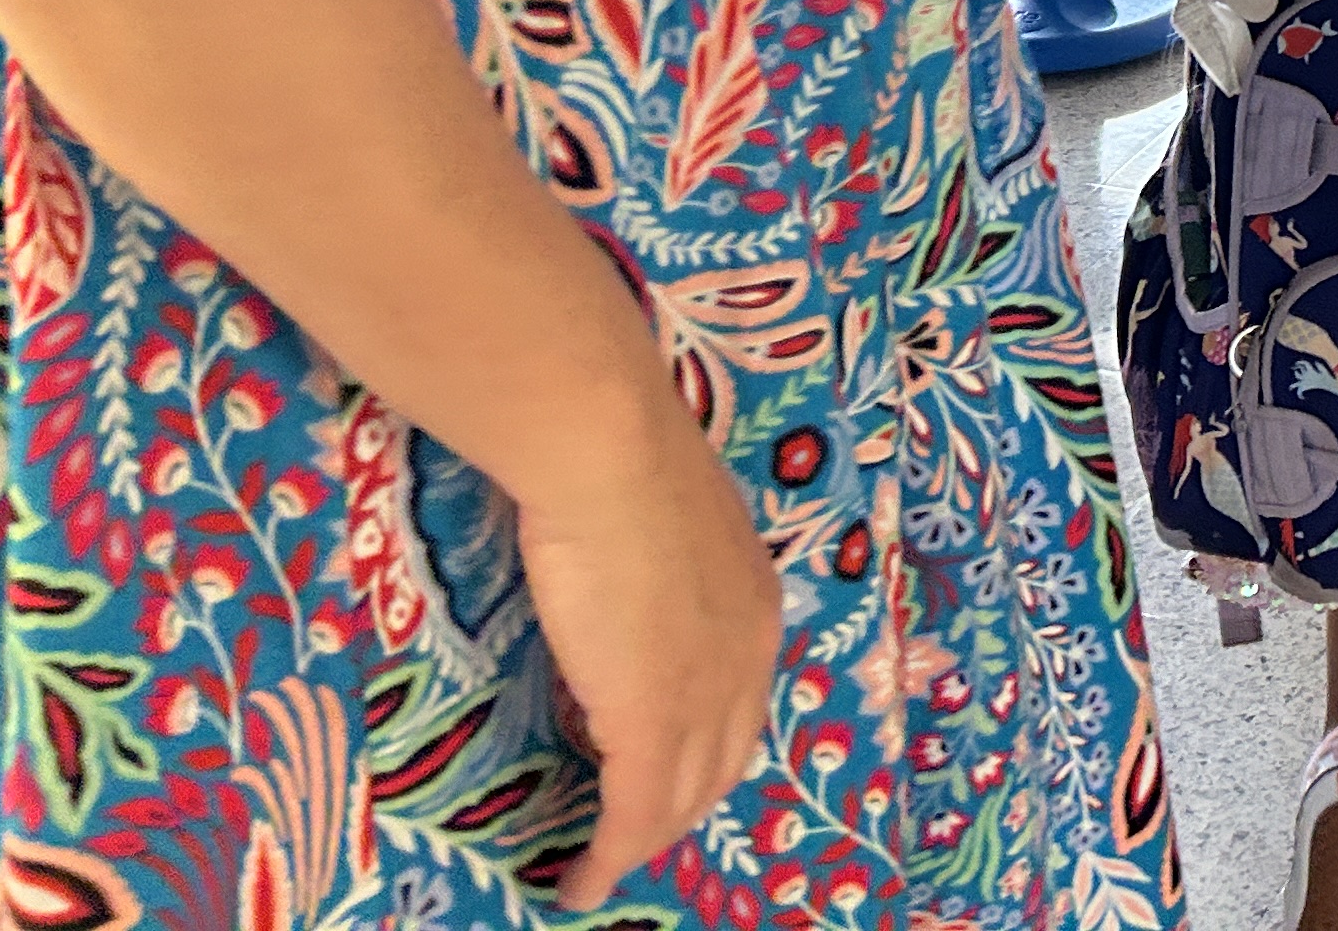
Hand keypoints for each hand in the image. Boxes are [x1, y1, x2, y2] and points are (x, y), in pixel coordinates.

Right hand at [519, 415, 783, 907]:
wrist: (610, 455)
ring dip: (647, 840)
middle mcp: (748, 652)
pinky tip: (583, 883)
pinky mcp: (652, 721)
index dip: (708, 745)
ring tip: (607, 866)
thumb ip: (659, 560)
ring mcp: (706, 691)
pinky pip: (635, 814)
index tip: (672, 770)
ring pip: (684, 796)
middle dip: (684, 806)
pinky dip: (611, 857)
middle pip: (724, 760)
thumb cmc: (623, 464)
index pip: (741, 701)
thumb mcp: (664, 519)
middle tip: (638, 834)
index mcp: (754, 603)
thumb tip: (623, 562)